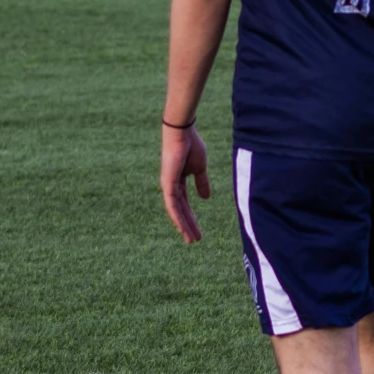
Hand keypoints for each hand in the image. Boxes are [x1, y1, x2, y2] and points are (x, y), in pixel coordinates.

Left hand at [162, 125, 210, 243]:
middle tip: (194, 240)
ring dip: (183, 226)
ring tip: (191, 239)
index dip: (191, 217)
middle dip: (188, 225)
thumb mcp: (200, 168)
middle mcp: (171, 186)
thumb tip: (205, 197)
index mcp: (178, 181)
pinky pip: (172, 205)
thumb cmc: (191, 146)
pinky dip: (177, 217)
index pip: (185, 204)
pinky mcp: (167, 184)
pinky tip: (182, 228)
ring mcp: (168, 186)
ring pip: (176, 212)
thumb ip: (201, 183)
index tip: (198, 230)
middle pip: (180, 211)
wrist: (183, 133)